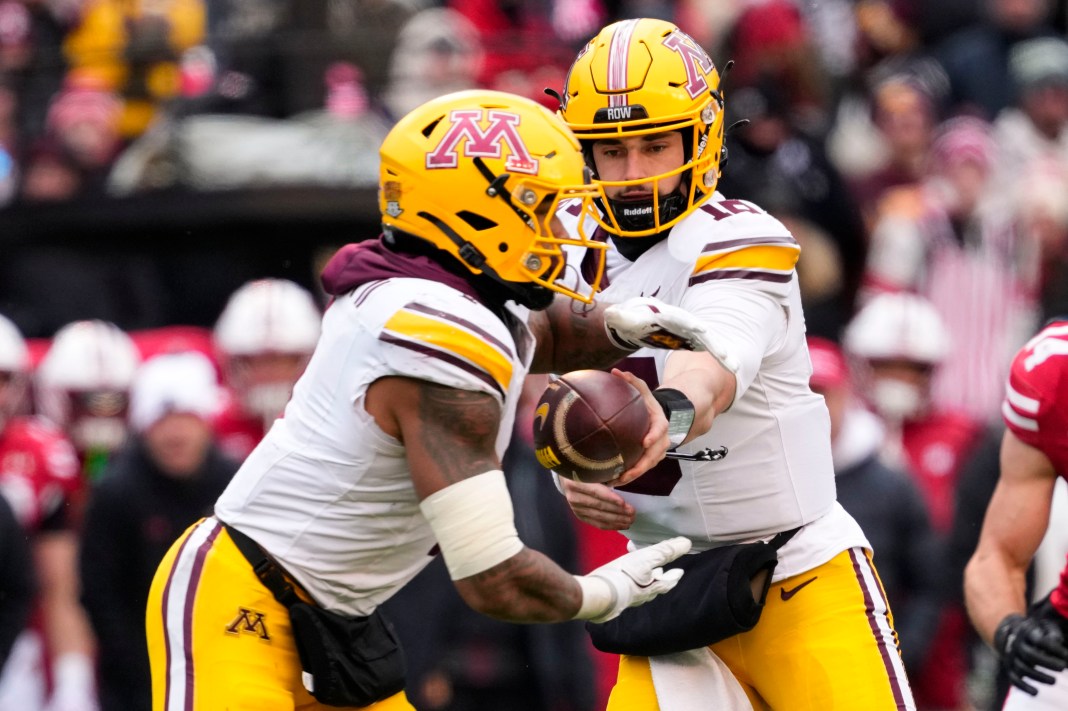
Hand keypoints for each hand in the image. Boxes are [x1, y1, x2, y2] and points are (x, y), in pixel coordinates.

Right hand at [560, 476, 635, 529]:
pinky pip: (597, 523)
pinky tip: (622, 525)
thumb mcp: (592, 467)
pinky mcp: (580, 516)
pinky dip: (611, 525)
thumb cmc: (585, 469)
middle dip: (617, 511)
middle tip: (633, 512)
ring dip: (617, 520)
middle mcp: (573, 497)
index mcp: (575, 482)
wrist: (568, 477)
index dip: (610, 498)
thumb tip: (625, 477)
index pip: (595, 492)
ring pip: (599, 517)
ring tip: (630, 520)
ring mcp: (576, 508)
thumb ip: (605, 472)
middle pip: (599, 506)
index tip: (624, 502)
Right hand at [575, 536, 691, 622]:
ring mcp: (628, 597)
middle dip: (659, 577)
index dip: (674, 576)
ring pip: (640, 587)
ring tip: (642, 570)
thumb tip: (686, 544)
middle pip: (655, 586)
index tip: (680, 573)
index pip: (668, 582)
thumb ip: (666, 551)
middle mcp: (642, 595)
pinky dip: (629, 578)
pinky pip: (626, 586)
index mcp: (653, 587)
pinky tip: (622, 574)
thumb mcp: (647, 558)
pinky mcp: (614, 597)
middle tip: (661, 570)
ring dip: (644, 578)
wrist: (598, 592)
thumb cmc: (625, 575)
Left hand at [604, 297, 738, 372]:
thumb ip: (619, 317)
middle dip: (715, 344)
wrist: (637, 319)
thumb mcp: (623, 316)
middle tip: (729, 359)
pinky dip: (721, 357)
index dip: (690, 325)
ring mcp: (689, 331)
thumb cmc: (630, 317)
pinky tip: (732, 368)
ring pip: (709, 342)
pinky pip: (708, 349)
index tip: (700, 330)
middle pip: (701, 333)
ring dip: (722, 353)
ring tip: (735, 367)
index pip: (681, 320)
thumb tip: (611, 315)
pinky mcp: (691, 340)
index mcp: (667, 317)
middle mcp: (682, 323)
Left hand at [604, 368, 667, 486]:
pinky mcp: (650, 459)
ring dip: (633, 475)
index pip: (659, 431)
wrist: (659, 417)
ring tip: (616, 482)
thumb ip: (632, 381)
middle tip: (626, 474)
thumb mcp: (643, 390)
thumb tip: (615, 371)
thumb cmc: (648, 403)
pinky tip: (614, 481)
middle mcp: (661, 440)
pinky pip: (641, 469)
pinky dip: (630, 476)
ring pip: (647, 466)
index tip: (645, 442)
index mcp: (660, 423)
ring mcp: (657, 451)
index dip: (653, 437)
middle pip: (653, 456)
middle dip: (640, 467)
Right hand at [994, 611, 1067, 694]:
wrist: (1010, 632)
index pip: (1040, 641)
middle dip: (1047, 663)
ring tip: (1054, 681)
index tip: (1067, 657)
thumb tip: (1058, 642)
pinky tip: (1035, 692)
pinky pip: (1013, 678)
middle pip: (1030, 655)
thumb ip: (1053, 633)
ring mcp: (1010, 656)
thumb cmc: (1035, 631)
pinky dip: (1023, 687)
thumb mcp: (1044, 627)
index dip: (1054, 650)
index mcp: (1026, 631)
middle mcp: (1016, 644)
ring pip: (1022, 668)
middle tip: (1062, 668)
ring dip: (1039, 676)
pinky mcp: (1009, 667)